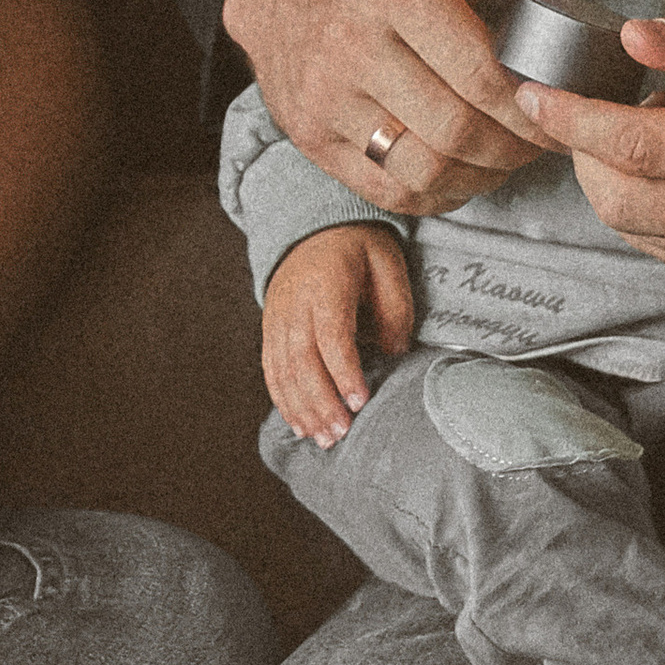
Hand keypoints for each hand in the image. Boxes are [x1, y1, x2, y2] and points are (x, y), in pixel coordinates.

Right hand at [222, 0, 561, 213]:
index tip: (555, 110)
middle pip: (456, 130)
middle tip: (538, 140)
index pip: (479, 73)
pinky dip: (436, 194)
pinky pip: (387, 190)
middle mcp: (353, 47)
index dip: (530, 106)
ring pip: (424, 170)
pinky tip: (459, 172)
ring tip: (502, 157)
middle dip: (513, 146)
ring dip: (479, 175)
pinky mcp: (311, 136)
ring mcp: (326, 98)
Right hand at [262, 223, 416, 442]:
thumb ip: (395, 306)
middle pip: (302, 360)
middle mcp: (294, 304)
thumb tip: (394, 353)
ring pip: (282, 370)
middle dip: (321, 401)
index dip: (344, 372)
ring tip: (324, 438)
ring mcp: (277, 318)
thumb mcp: (387, 262)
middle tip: (342, 432)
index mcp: (326, 285)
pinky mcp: (269, 329)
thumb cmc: (357, 247)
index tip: (360, 402)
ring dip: (302, 408)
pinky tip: (300, 425)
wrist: (312, 226)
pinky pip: (271, 370)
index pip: (331, 335)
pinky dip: (283, 400)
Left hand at [518, 4, 664, 285]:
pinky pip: (660, 246)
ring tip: (625, 126)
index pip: (638, 143)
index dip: (575, 120)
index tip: (537, 93)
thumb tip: (635, 39)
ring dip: (604, 178)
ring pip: (633, 227)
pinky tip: (655, 163)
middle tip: (575, 106)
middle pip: (621, 196)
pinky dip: (636, 206)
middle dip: (579, 151)